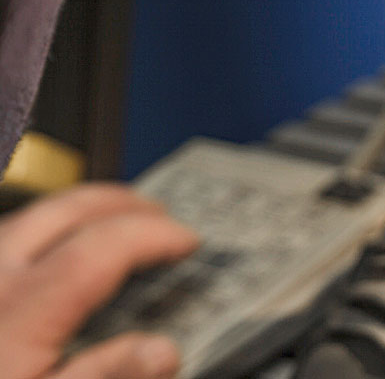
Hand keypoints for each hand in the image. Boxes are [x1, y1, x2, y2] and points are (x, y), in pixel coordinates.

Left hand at [0, 183, 197, 377]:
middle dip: (123, 203)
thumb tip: (163, 353)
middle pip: (67, 211)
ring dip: (85, 205)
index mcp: (18, 313)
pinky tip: (57, 242)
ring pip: (35, 212)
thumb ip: (106, 377)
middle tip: (161, 214)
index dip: (154, 236)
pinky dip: (47, 223)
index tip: (187, 241)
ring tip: (117, 215)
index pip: (101, 248)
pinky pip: (12, 230)